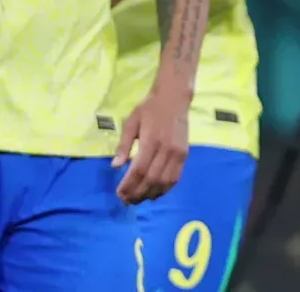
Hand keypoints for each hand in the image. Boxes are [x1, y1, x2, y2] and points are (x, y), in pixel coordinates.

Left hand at [113, 87, 188, 203]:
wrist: (174, 98)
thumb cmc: (149, 108)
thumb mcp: (131, 122)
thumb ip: (123, 144)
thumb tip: (115, 165)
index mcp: (151, 140)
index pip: (138, 169)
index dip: (129, 185)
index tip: (119, 194)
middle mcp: (166, 149)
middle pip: (151, 179)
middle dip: (137, 193)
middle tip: (126, 201)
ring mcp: (177, 153)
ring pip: (164, 181)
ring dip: (150, 194)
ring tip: (138, 200)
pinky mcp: (184, 155)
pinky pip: (175, 178)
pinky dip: (165, 189)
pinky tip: (155, 194)